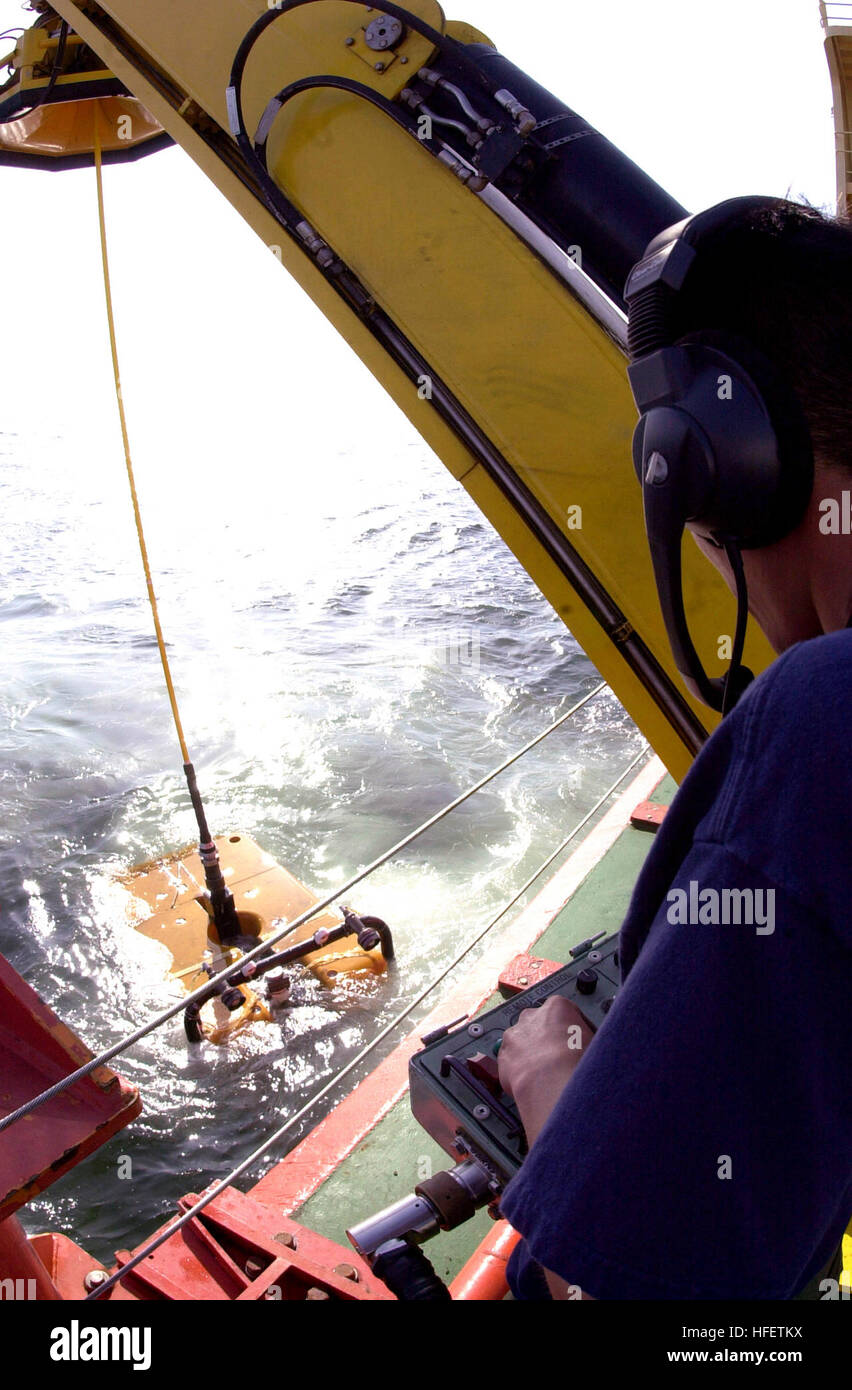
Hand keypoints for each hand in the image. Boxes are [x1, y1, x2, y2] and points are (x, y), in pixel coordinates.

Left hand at [498, 995, 594, 1146]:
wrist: (554, 1083)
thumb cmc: (579, 1061)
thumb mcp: (598, 1042)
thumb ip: (594, 1038)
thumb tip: (602, 1047)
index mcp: (558, 1006)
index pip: (567, 1013)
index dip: (575, 1030)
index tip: (579, 1043)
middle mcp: (532, 1016)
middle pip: (541, 1024)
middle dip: (549, 1038)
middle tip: (562, 1058)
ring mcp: (514, 1035)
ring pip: (523, 1041)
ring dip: (532, 1052)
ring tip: (546, 1073)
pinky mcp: (503, 1057)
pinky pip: (511, 1060)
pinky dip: (519, 1068)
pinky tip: (533, 1081)